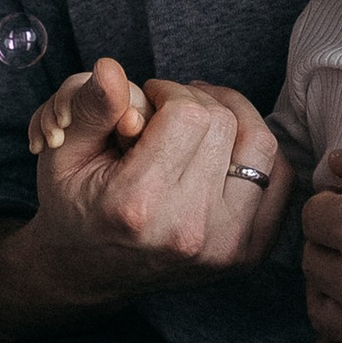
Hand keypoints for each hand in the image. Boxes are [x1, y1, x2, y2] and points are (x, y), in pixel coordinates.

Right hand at [25, 57, 289, 306]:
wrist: (87, 273)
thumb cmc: (74, 205)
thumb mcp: (63, 153)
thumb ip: (90, 108)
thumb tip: (110, 69)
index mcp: (139, 204)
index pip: (188, 114)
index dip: (168, 90)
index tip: (148, 98)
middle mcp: (189, 230)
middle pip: (226, 125)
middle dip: (196, 102)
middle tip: (166, 112)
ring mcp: (224, 247)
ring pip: (261, 147)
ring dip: (234, 119)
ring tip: (199, 120)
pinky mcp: (247, 254)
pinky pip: (279, 179)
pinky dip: (255, 154)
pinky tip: (222, 150)